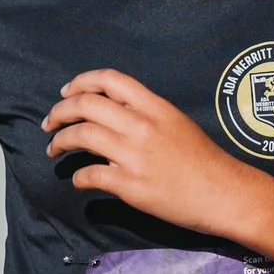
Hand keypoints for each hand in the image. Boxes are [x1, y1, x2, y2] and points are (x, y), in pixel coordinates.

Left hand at [42, 69, 264, 239]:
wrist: (224, 193)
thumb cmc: (204, 159)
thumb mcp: (176, 122)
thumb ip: (145, 112)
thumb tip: (112, 110)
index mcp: (154, 106)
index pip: (110, 80)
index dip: (81, 82)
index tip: (66, 93)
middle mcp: (142, 125)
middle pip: (86, 105)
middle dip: (59, 112)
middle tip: (49, 122)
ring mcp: (135, 155)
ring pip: (82, 135)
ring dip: (60, 141)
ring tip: (53, 149)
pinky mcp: (131, 185)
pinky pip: (91, 175)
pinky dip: (78, 177)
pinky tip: (78, 180)